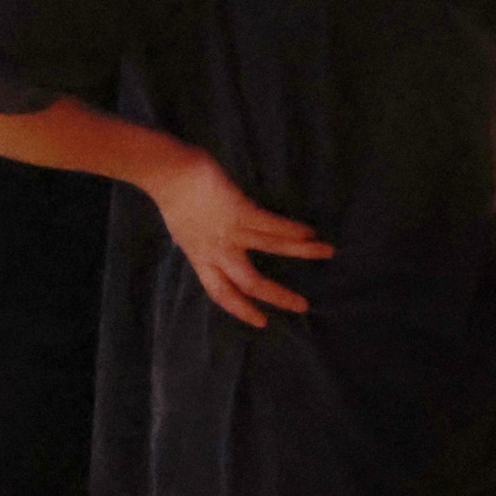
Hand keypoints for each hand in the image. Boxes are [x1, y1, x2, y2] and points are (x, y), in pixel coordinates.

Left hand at [142, 142, 332, 327]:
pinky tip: (310, 231)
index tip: (262, 322)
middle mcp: (217, 251)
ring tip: (326, 252)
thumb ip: (202, 242)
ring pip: (271, 249)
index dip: (242, 310)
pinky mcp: (240, 210)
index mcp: (201, 258)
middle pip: (250, 283)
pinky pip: (272, 224)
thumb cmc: (174, 197)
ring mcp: (230, 231)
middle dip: (279, 296)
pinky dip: (293, 229)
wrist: (169, 174)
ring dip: (302, 252)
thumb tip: (216, 244)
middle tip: (302, 306)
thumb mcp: (185, 231)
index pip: (221, 293)